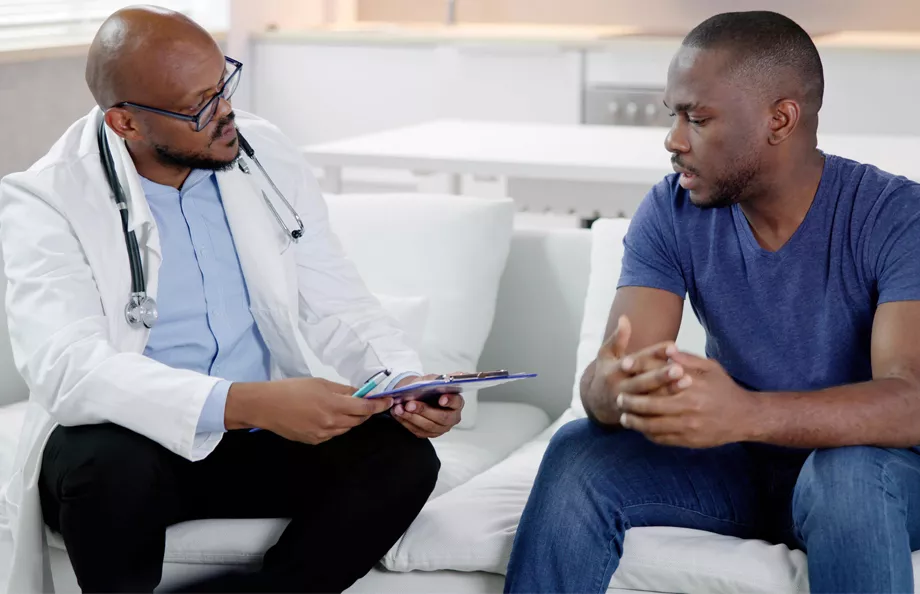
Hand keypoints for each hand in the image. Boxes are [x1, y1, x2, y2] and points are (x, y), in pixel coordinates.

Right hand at [228, 378, 392, 444]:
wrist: (266, 406)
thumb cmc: (291, 389)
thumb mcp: (320, 383)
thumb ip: (342, 390)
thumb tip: (359, 393)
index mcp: (334, 405)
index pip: (365, 408)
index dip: (380, 405)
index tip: (389, 401)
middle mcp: (331, 423)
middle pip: (359, 420)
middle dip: (366, 411)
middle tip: (367, 402)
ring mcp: (323, 434)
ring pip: (347, 428)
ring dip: (351, 419)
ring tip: (344, 408)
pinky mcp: (314, 441)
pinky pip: (333, 434)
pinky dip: (337, 425)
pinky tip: (327, 417)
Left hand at [391, 374, 463, 437]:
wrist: (418, 396)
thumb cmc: (429, 387)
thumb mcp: (435, 379)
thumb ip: (445, 378)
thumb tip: (461, 374)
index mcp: (457, 403)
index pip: (456, 402)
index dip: (450, 401)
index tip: (441, 399)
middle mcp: (452, 418)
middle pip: (441, 418)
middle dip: (423, 410)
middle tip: (410, 404)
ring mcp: (441, 428)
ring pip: (427, 426)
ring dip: (411, 417)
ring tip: (399, 408)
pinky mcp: (429, 434)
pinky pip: (417, 430)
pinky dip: (406, 422)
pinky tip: (398, 414)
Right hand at [584, 315, 676, 424]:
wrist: (596, 404)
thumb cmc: (607, 374)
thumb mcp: (606, 355)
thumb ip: (617, 338)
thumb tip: (624, 318)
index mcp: (616, 370)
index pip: (638, 359)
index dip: (655, 352)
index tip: (673, 346)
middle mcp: (621, 387)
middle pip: (643, 381)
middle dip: (662, 375)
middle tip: (681, 369)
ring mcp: (628, 404)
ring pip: (651, 398)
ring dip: (670, 390)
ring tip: (689, 382)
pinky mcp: (635, 417)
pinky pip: (652, 414)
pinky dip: (668, 409)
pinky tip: (685, 402)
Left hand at [617, 348, 759, 447]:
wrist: (745, 417)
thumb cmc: (724, 388)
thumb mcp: (710, 368)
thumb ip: (687, 359)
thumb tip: (667, 348)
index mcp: (691, 385)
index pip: (658, 376)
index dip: (638, 371)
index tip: (623, 366)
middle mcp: (688, 406)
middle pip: (649, 404)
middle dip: (630, 401)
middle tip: (618, 397)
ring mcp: (687, 426)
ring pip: (652, 425)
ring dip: (634, 421)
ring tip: (624, 417)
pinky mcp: (688, 441)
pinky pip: (662, 439)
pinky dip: (648, 434)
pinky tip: (641, 429)